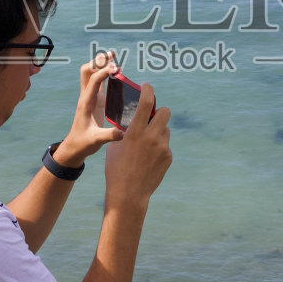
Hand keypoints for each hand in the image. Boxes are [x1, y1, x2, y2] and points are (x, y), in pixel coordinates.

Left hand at [50, 50, 124, 168]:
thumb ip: (109, 135)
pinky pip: (98, 81)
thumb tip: (122, 132)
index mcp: (86, 103)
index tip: (116, 69)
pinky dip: (104, 73)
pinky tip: (115, 71)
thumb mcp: (96, 141)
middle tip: (113, 56)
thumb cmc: (83, 143)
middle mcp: (86, 96)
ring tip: (114, 57)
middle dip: (98, 61)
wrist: (75, 147)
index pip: (93, 81)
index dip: (103, 72)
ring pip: (90, 73)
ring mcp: (89, 97)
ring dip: (100, 64)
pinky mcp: (94, 100)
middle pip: (87, 71)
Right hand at [104, 82, 171, 208]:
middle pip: (165, 111)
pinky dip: (158, 146)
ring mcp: (163, 148)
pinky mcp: (168, 157)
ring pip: (165, 129)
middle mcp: (152, 137)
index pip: (146, 102)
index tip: (146, 86)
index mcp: (136, 131)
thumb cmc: (116, 170)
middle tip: (151, 115)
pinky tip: (148, 158)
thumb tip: (128, 122)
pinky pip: (165, 145)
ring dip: (158, 130)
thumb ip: (124, 132)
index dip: (148, 90)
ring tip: (146, 142)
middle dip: (158, 111)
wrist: (128, 195)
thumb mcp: (114, 146)